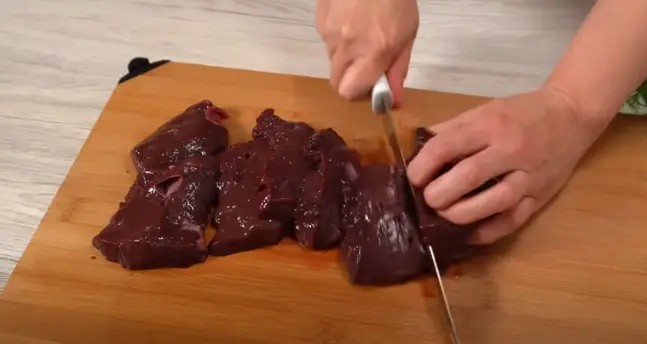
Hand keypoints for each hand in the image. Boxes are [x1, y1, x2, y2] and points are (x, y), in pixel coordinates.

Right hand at [315, 0, 418, 105]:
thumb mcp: (407, 34)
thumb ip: (397, 69)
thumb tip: (394, 100)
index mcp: (373, 52)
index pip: (350, 92)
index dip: (359, 93)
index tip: (371, 85)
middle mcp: (347, 46)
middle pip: (336, 82)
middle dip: (350, 79)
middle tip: (365, 64)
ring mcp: (329, 33)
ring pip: (332, 60)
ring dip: (345, 56)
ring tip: (360, 32)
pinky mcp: (319, 20)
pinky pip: (327, 40)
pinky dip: (338, 36)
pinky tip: (351, 18)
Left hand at [407, 86, 607, 244]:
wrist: (571, 115)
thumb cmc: (521, 112)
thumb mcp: (483, 110)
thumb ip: (451, 129)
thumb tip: (418, 150)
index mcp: (491, 125)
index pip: (448, 146)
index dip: (424, 165)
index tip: (413, 178)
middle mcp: (511, 150)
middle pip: (470, 176)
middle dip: (441, 192)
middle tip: (426, 200)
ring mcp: (529, 175)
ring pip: (495, 201)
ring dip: (463, 214)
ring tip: (443, 216)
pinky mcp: (541, 196)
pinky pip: (514, 220)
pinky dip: (489, 232)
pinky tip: (469, 235)